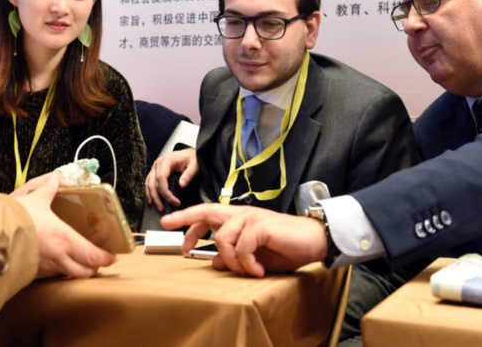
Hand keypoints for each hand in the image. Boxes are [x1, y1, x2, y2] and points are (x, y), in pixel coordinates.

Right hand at [11, 173, 116, 278]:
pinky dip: (59, 270)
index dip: (106, 258)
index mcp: (65, 240)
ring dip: (78, 270)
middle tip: (100, 260)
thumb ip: (49, 187)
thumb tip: (57, 178)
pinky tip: (56, 261)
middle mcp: (58, 258)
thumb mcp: (35, 197)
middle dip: (95, 267)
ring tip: (80, 261)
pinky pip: (51, 275)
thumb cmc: (16, 218)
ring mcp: (44, 268)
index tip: (113, 256)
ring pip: (69, 275)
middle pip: (85, 271)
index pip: (93, 256)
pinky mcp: (30, 274)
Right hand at [145, 148, 197, 211]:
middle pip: (153, 183)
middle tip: (163, 208)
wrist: (190, 155)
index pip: (161, 178)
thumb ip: (189, 174)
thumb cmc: (192, 159)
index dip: (166, 192)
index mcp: (166, 160)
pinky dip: (149, 192)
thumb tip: (182, 185)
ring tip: (159, 207)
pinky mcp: (155, 172)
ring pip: (149, 184)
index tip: (174, 201)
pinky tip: (151, 200)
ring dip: (153, 197)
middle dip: (158, 197)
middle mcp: (158, 163)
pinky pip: (149, 183)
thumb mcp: (194, 165)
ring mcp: (155, 168)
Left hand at [160, 204, 327, 277]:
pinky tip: (257, 269)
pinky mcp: (261, 225)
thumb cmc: (287, 247)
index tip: (173, 230)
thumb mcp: (256, 257)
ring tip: (248, 270)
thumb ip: (235, 258)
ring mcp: (251, 217)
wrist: (314, 240)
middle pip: (207, 211)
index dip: (189, 222)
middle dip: (185, 217)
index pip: (208, 215)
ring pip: (223, 238)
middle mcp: (242, 214)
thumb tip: (216, 263)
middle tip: (168, 223)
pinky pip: (242, 246)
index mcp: (239, 219)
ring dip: (231, 260)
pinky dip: (247, 262)